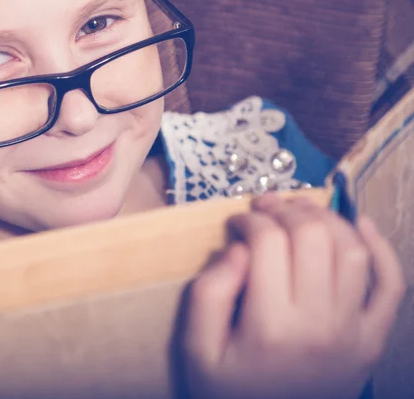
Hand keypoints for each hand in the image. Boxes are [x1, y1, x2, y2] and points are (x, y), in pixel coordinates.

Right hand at [182, 194, 404, 398]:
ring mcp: (354, 332)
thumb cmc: (228, 391)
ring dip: (325, 218)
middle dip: (284, 210)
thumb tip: (239, 247)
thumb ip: (209, 294)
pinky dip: (381, 248)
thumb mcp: (197, 349)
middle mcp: (319, 324)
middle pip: (311, 237)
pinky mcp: (372, 340)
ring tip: (299, 211)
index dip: (249, 219)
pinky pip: (391, 285)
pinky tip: (360, 223)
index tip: (237, 221)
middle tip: (265, 208)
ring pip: (351, 250)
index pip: (267, 242)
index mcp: (270, 326)